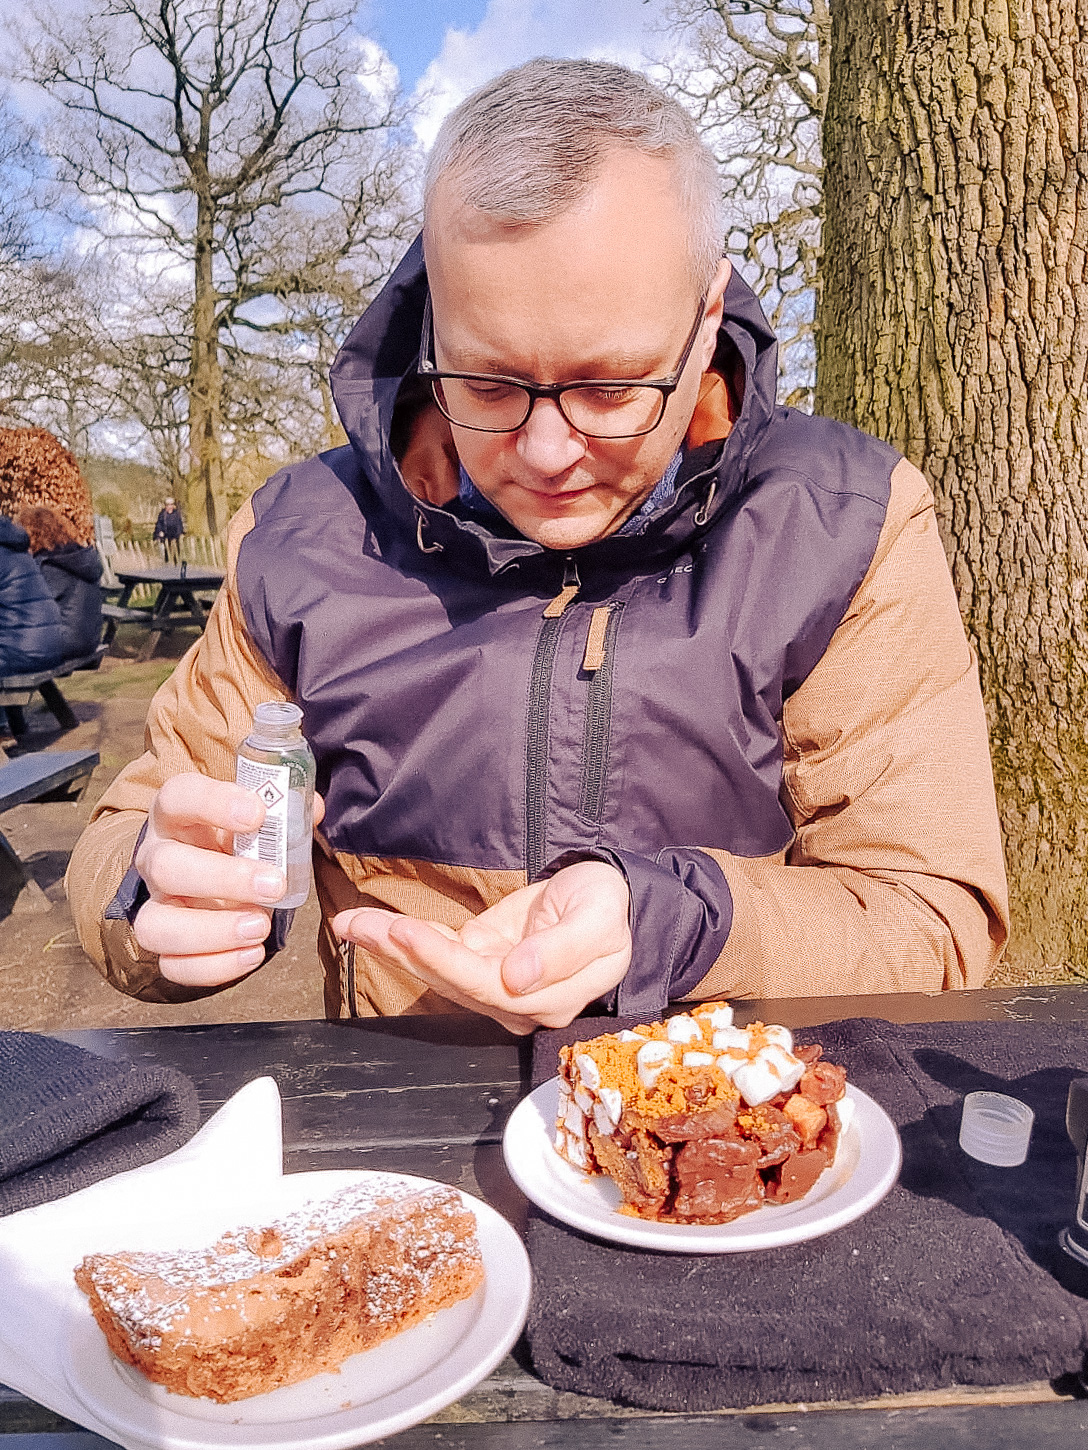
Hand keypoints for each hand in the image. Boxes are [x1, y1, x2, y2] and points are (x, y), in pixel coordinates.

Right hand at [133, 772, 323, 987]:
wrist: (214, 876)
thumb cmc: (239, 840)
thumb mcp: (259, 819)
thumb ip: (286, 812)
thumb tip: (316, 809)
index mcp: (178, 814)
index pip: (179, 796)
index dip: (214, 802)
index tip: (257, 814)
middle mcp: (157, 858)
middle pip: (166, 866)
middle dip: (223, 878)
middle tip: (274, 885)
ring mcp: (157, 905)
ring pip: (155, 926)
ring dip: (212, 931)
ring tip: (260, 926)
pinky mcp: (166, 945)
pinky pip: (172, 966)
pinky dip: (214, 966)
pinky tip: (253, 954)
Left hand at [332, 860, 631, 1032]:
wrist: (611, 900)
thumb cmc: (610, 910)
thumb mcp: (599, 921)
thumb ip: (563, 951)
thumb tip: (517, 979)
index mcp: (550, 998)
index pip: (484, 984)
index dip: (442, 960)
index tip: (406, 932)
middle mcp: (516, 1002)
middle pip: (449, 980)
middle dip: (400, 951)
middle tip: (358, 925)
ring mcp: (495, 985)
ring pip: (436, 969)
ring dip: (391, 945)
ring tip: (351, 923)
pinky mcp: (482, 961)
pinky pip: (439, 952)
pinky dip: (404, 938)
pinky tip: (370, 927)